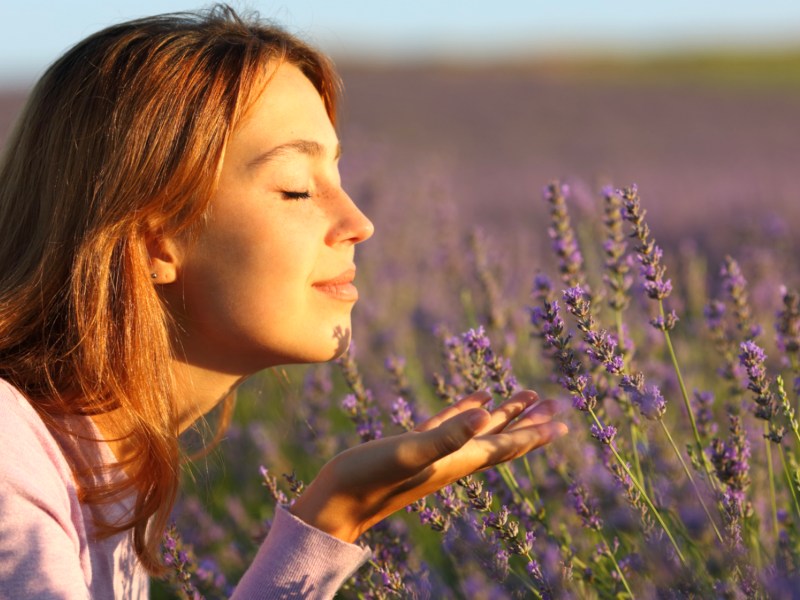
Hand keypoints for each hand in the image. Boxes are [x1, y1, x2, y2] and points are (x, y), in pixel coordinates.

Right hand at [289, 389, 567, 542]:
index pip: (507, 445)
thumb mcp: (410, 452)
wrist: (336, 503)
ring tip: (525, 396)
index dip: (535, 432)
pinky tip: (476, 400)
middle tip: (557, 405)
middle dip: (531, 422)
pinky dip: (467, 413)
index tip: (563, 420)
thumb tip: (488, 414)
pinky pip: (452, 427)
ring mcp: (435, 455)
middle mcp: (454, 459)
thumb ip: (448, 434)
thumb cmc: (369, 478)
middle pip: (503, 439)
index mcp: (459, 460)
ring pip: (481, 432)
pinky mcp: (415, 448)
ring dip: (505, 415)